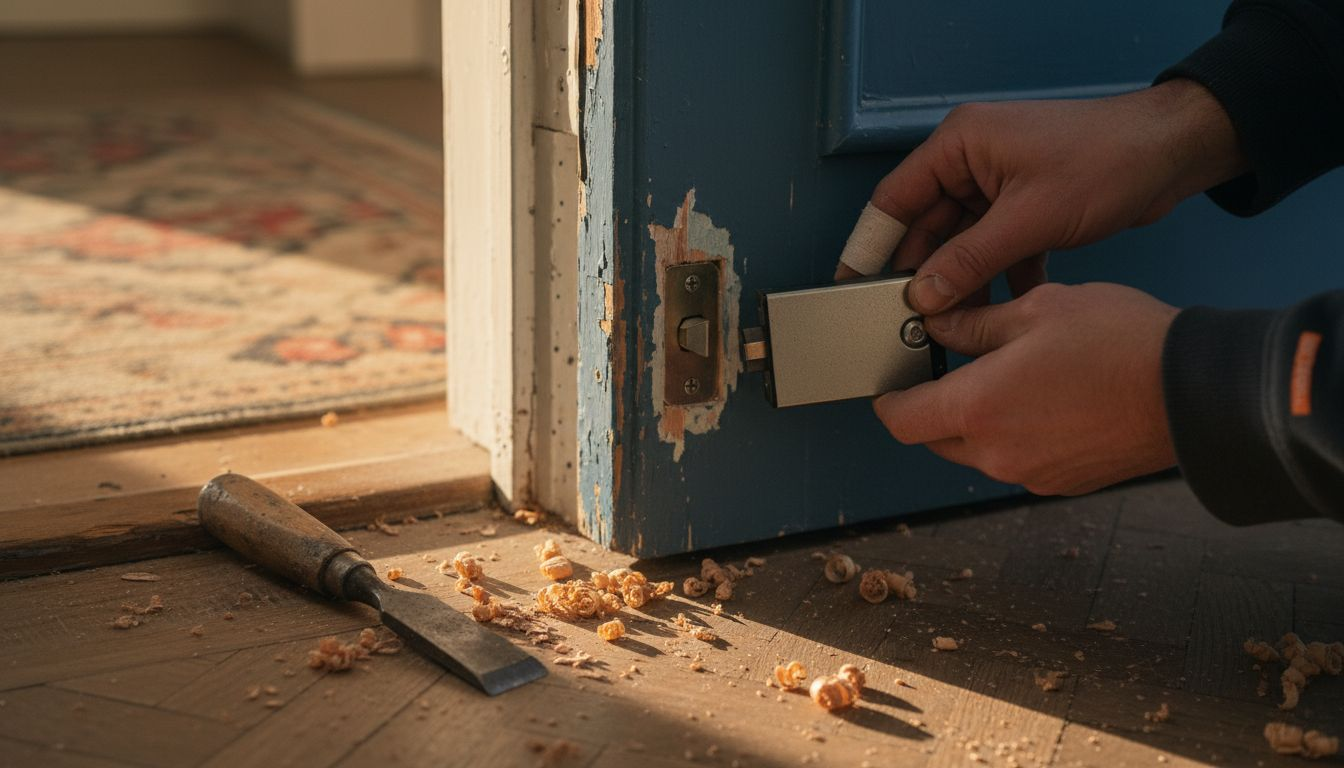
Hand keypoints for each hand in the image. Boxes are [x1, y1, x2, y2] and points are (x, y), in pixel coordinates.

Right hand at [836, 79, 1245, 312]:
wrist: (1170, 153)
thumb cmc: (1105, 161)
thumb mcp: (1028, 219)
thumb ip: (969, 260)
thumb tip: (923, 295)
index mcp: (960, 146)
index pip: (895, 200)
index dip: (871, 245)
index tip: (851, 283)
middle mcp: (971, 162)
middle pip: (926, 227)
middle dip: (922, 274)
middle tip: (909, 319)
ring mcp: (998, 185)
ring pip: (961, 244)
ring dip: (961, 282)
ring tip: (953, 325)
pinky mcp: (1024, 206)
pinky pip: (994, 248)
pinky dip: (997, 277)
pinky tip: (1000, 312)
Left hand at [873, 282, 1177, 495]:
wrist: (1197, 393)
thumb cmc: (1121, 344)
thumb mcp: (1038, 309)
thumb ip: (976, 324)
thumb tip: (940, 327)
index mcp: (977, 410)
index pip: (901, 421)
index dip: (890, 400)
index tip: (893, 382)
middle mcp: (996, 453)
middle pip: (936, 438)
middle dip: (934, 407)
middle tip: (953, 367)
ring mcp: (1030, 475)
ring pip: (977, 451)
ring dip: (978, 421)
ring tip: (1009, 376)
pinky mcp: (1062, 483)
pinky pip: (1016, 460)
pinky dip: (1015, 434)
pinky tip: (1043, 398)